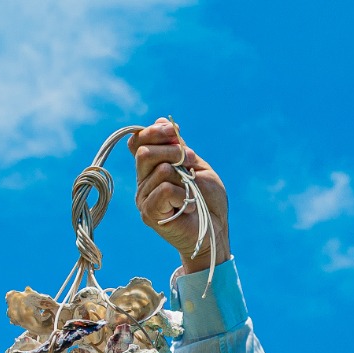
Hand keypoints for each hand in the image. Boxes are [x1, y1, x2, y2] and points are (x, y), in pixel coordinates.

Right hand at [127, 119, 230, 273]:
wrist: (215, 231)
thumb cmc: (209, 201)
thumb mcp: (196, 166)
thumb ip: (178, 147)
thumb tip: (160, 120)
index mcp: (152, 168)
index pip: (138, 142)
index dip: (153, 132)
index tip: (173, 133)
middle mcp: (143, 181)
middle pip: (144, 152)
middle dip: (173, 151)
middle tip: (192, 162)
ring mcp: (144, 198)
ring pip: (158, 169)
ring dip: (183, 175)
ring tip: (193, 190)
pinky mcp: (149, 213)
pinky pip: (163, 189)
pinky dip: (182, 193)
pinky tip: (188, 205)